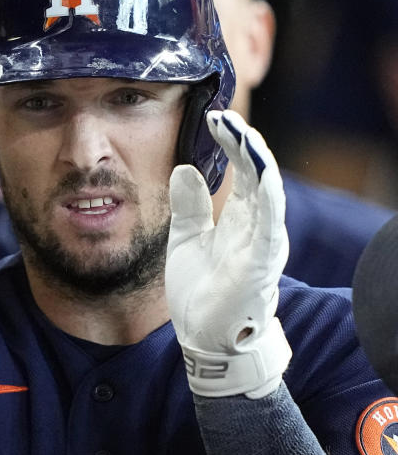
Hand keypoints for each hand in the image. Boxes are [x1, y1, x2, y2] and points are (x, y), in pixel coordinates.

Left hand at [165, 109, 290, 398]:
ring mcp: (262, 245)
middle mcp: (257, 226)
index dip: (232, 142)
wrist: (202, 338)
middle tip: (225, 116)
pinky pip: (269, 228)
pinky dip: (267, 201)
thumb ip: (188, 206)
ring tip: (243, 134)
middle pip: (259, 174)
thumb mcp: (186, 237)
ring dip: (258, 163)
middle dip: (245, 143)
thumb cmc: (202, 289)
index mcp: (240, 218)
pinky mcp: (258, 267)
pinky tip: (260, 176)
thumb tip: (184, 168)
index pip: (244, 170)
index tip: (212, 117)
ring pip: (269, 194)